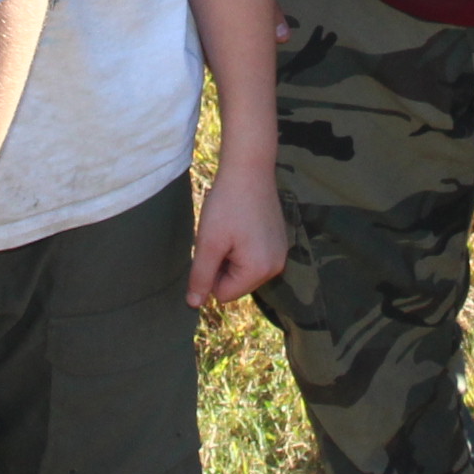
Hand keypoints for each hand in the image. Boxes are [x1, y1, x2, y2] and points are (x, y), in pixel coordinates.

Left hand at [187, 158, 287, 308]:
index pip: (223, 294)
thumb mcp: (208, 243)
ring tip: (232, 229)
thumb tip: (193, 304)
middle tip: (223, 235)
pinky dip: (243, 246)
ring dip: (232, 255)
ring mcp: (280, 254)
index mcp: (259, 270)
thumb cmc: (227, 205)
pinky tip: (241, 224)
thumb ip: (201, 276)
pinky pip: (254, 257)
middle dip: (223, 264)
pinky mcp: (279, 241)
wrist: (249, 169)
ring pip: (243, 270)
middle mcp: (276, 267)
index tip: (214, 246)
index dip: (210, 273)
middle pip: (235, 284)